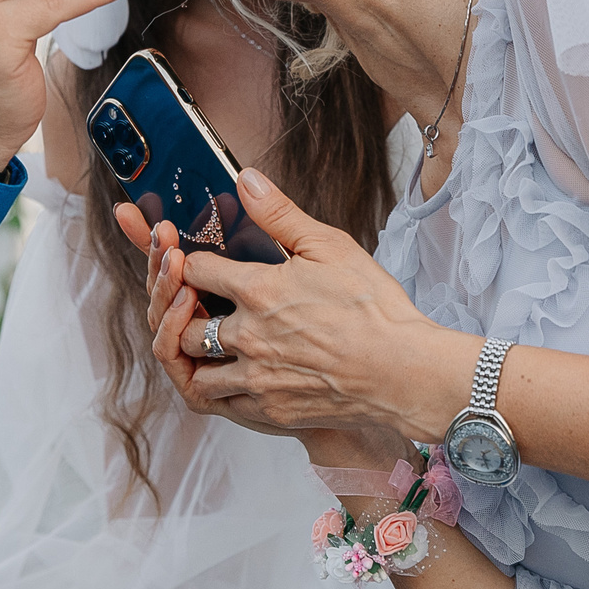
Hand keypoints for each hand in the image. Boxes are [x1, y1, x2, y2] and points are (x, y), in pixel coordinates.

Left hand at [116, 168, 470, 447]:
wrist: (405, 372)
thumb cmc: (375, 309)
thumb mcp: (332, 247)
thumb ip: (281, 214)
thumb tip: (245, 179)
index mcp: (259, 291)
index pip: (195, 272)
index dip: (190, 263)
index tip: (196, 263)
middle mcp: (248, 337)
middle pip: (185, 324)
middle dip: (183, 312)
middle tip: (194, 305)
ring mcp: (256, 378)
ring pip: (195, 370)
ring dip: (194, 355)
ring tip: (206, 343)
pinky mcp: (268, 410)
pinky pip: (219, 403)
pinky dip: (214, 388)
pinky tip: (225, 376)